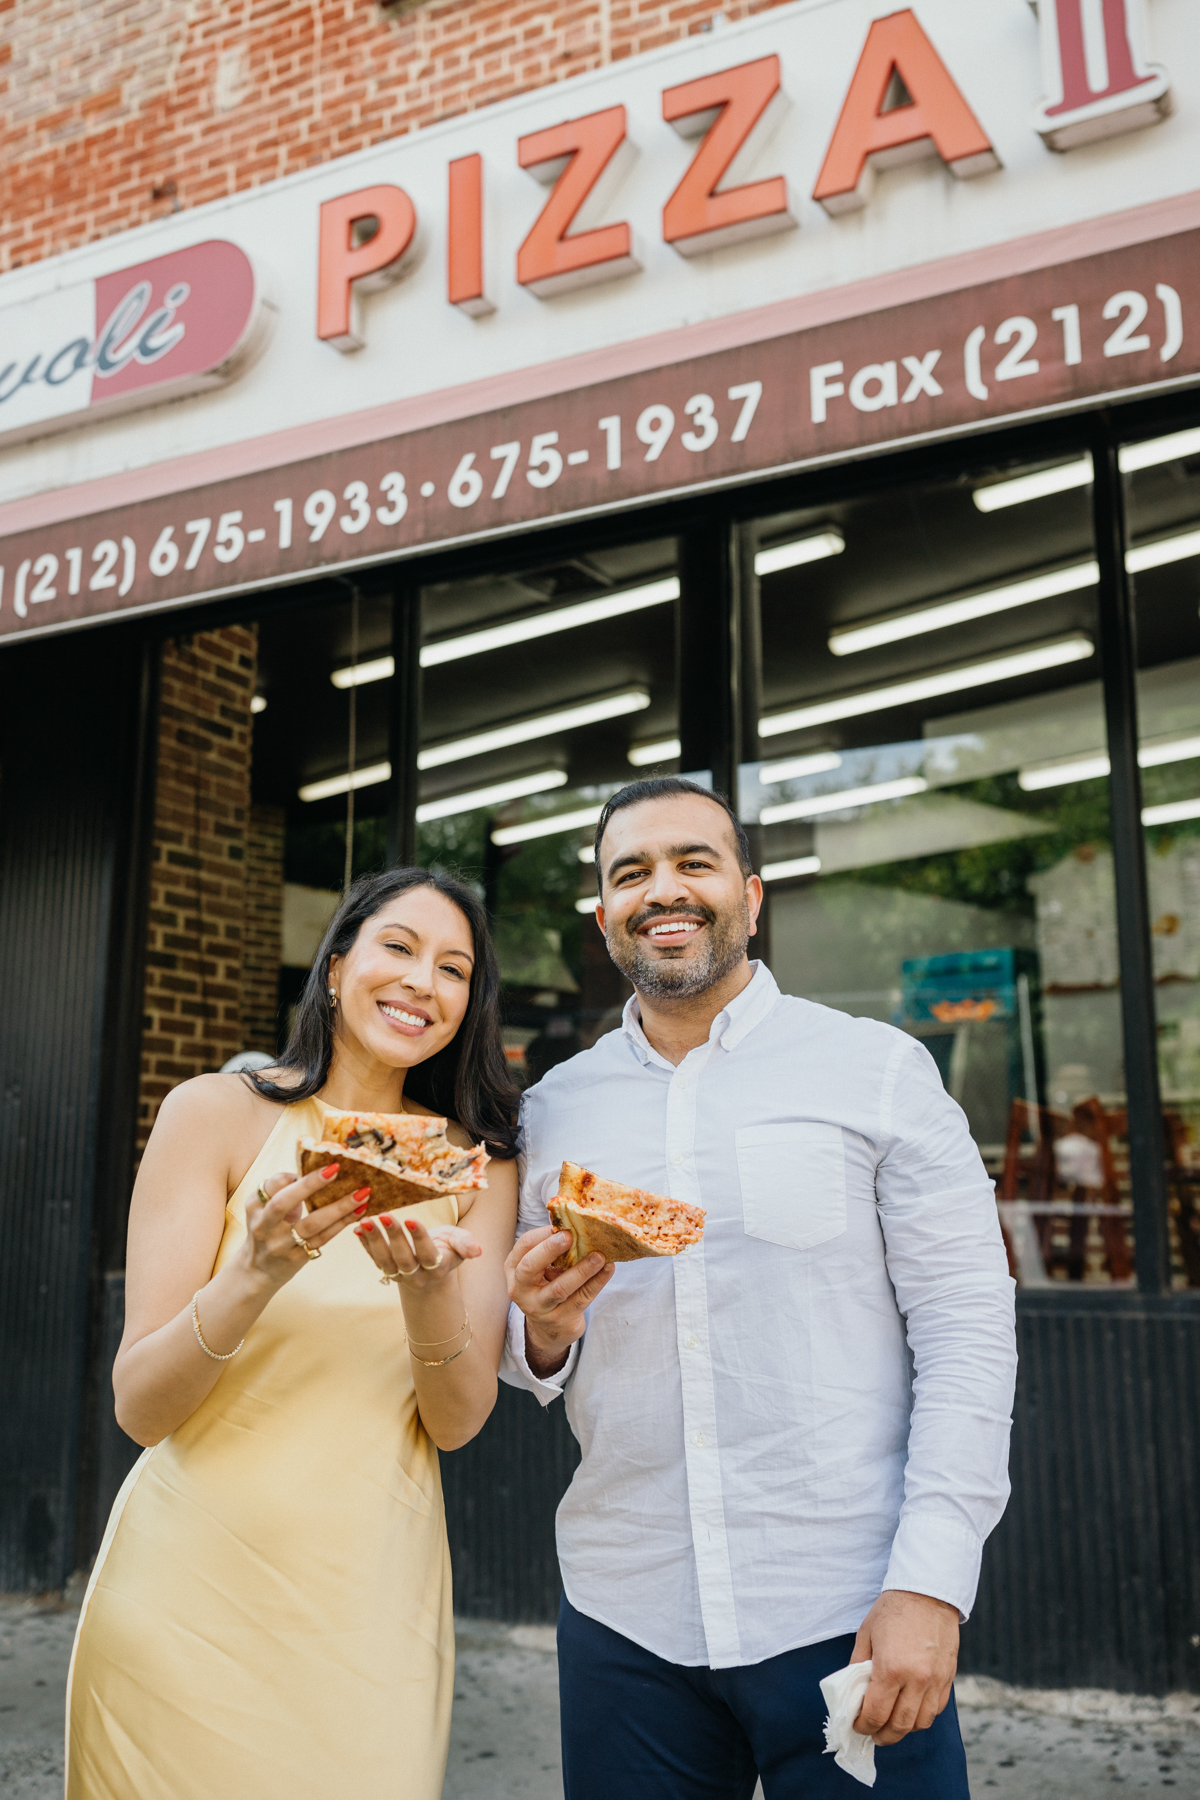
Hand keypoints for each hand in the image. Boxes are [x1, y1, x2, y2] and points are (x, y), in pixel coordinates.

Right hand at [242, 1164, 364, 1288]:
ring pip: (312, 1224)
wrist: (259, 1271)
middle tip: (335, 1169)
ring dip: (339, 1207)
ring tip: (362, 1193)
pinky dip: (343, 1223)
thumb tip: (317, 1166)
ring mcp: (281, 1244)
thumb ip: (283, 1188)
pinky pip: (324, 1237)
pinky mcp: (298, 1257)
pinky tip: (360, 1210)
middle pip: (283, 1204)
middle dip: (309, 1185)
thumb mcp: (265, 1208)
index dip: (287, 1176)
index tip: (307, 1165)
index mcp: (255, 1207)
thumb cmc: (269, 1228)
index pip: (269, 1186)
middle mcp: (264, 1225)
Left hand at [355, 1212, 480, 1288]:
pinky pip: (374, 1258)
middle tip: (384, 1215)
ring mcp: (399, 1274)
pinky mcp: (386, 1269)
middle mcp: (417, 1275)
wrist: (432, 1271)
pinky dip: (365, 1244)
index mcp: (438, 1267)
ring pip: (385, 1261)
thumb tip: (478, 1251)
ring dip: (374, 1241)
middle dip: (393, 1237)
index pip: (428, 1254)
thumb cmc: (448, 1248)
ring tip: (365, 1221)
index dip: (419, 1238)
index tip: (411, 1219)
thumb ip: (466, 1244)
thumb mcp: (459, 1243)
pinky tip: (357, 1228)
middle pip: (403, 1259)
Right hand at [505, 1225, 613, 1375]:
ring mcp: (540, 1308)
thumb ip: (551, 1250)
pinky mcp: (560, 1320)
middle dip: (549, 1249)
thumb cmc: (546, 1287)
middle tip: (570, 1236)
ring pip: (560, 1288)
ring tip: (599, 1256)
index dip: (542, 1235)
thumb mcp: (540, 1269)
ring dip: (582, 1270)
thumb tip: (576, 1224)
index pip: (523, 1247)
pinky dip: (596, 1283)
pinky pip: (581, 1299)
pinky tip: (608, 1269)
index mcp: (514, 1270)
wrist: (549, 1328)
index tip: (561, 1225)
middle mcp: (521, 1290)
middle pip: (530, 1267)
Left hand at [850, 1590, 958, 1744]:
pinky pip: (936, 1709)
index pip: (876, 1714)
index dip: (863, 1725)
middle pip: (899, 1725)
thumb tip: (854, 1693)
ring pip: (921, 1723)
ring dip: (904, 1730)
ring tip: (892, 1726)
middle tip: (873, 1734)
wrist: (927, 1591)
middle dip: (883, 1735)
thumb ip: (859, 1666)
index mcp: (891, 1669)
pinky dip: (922, 1716)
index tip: (857, 1725)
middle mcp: (916, 1680)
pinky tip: (911, 1711)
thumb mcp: (866, 1635)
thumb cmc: (893, 1610)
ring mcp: (935, 1680)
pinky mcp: (949, 1677)